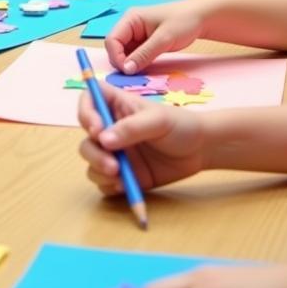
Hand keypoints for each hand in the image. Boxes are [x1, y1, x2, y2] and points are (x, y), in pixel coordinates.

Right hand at [77, 79, 205, 193]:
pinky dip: (108, 185)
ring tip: (119, 178)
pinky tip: (124, 186)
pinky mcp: (121, 173)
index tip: (97, 129)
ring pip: (91, 160)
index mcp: (116, 106)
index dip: (86, 113)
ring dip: (98, 170)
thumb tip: (103, 140)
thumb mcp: (159, 120)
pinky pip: (103, 181)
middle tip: (113, 166)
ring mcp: (115, 152)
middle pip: (86, 138)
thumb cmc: (180, 125)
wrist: (200, 151)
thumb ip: (131, 128)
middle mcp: (110, 128)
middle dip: (94, 153)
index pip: (88, 100)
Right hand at [104, 0, 207, 73]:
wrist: (201, 18)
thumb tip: (126, 69)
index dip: (116, 56)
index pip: (112, 40)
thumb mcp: (164, 39)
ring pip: (124, 53)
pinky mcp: (144, 43)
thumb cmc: (184, 21)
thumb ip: (144, 54)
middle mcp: (129, 26)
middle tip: (134, 73)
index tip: (127, 71)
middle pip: (115, 47)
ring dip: (129, 63)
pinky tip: (145, 67)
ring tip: (142, 70)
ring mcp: (136, 35)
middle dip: (121, 61)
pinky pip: (134, 55)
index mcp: (130, 19)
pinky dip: (137, 63)